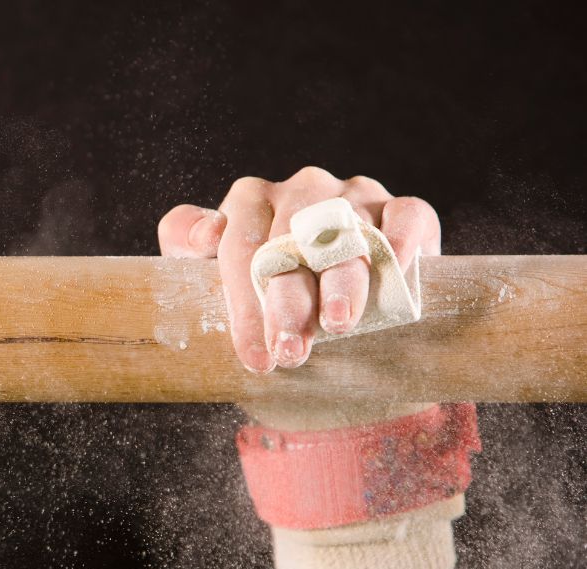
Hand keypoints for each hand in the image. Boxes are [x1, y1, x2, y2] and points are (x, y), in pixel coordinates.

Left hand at [157, 166, 440, 372]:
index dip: (245, 303)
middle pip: (293, 240)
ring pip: (348, 233)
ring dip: (343, 281)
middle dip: (290, 300)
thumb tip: (204, 234)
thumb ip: (185, 241)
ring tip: (338, 325)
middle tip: (289, 350)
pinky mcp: (399, 210)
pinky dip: (403, 238)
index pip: (241, 246)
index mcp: (249, 201)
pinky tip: (398, 267)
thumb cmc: (256, 298)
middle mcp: (301, 190)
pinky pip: (407, 214)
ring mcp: (352, 196)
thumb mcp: (206, 274)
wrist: (315, 322)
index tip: (252, 354)